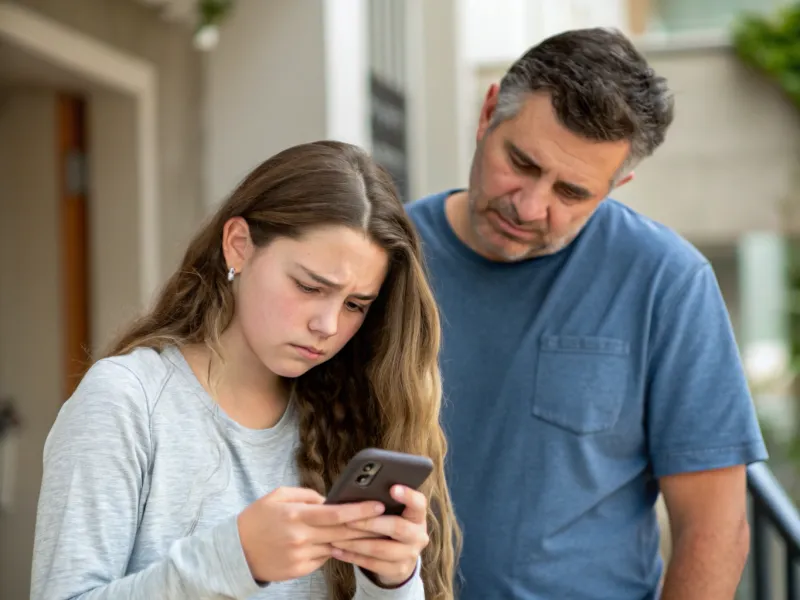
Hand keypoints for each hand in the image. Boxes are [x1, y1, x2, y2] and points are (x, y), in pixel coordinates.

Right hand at [237, 486, 384, 582]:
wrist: (236, 551)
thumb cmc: (258, 518)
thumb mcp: (278, 496)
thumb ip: (306, 495)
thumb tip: (330, 500)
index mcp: (296, 515)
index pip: (335, 514)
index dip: (359, 510)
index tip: (378, 505)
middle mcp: (300, 537)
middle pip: (341, 533)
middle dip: (366, 526)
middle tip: (387, 520)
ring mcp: (300, 556)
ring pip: (335, 547)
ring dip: (355, 540)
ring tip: (374, 532)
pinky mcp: (299, 570)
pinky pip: (324, 558)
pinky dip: (333, 550)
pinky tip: (345, 544)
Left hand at [332, 485, 429, 586]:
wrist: (400, 557)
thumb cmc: (390, 525)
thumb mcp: (394, 513)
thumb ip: (382, 503)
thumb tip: (356, 491)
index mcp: (418, 515)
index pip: (419, 503)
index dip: (408, 496)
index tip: (393, 488)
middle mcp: (418, 535)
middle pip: (397, 527)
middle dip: (369, 523)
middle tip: (348, 520)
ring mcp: (410, 555)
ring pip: (380, 549)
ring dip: (355, 543)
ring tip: (335, 537)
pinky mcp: (398, 570)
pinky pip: (372, 564)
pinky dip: (352, 557)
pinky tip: (337, 550)